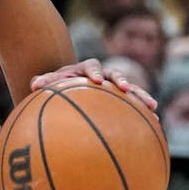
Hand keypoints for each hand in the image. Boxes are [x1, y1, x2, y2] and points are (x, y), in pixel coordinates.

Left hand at [30, 58, 157, 110]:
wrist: (70, 86)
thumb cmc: (59, 85)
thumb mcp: (51, 83)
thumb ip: (44, 82)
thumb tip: (33, 84)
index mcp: (86, 68)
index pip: (92, 66)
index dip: (96, 72)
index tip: (97, 80)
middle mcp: (104, 74)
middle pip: (116, 74)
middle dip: (122, 80)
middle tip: (125, 89)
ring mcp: (115, 86)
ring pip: (131, 89)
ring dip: (141, 96)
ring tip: (152, 106)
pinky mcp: (122, 98)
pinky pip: (135, 104)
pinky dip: (144, 112)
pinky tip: (155, 123)